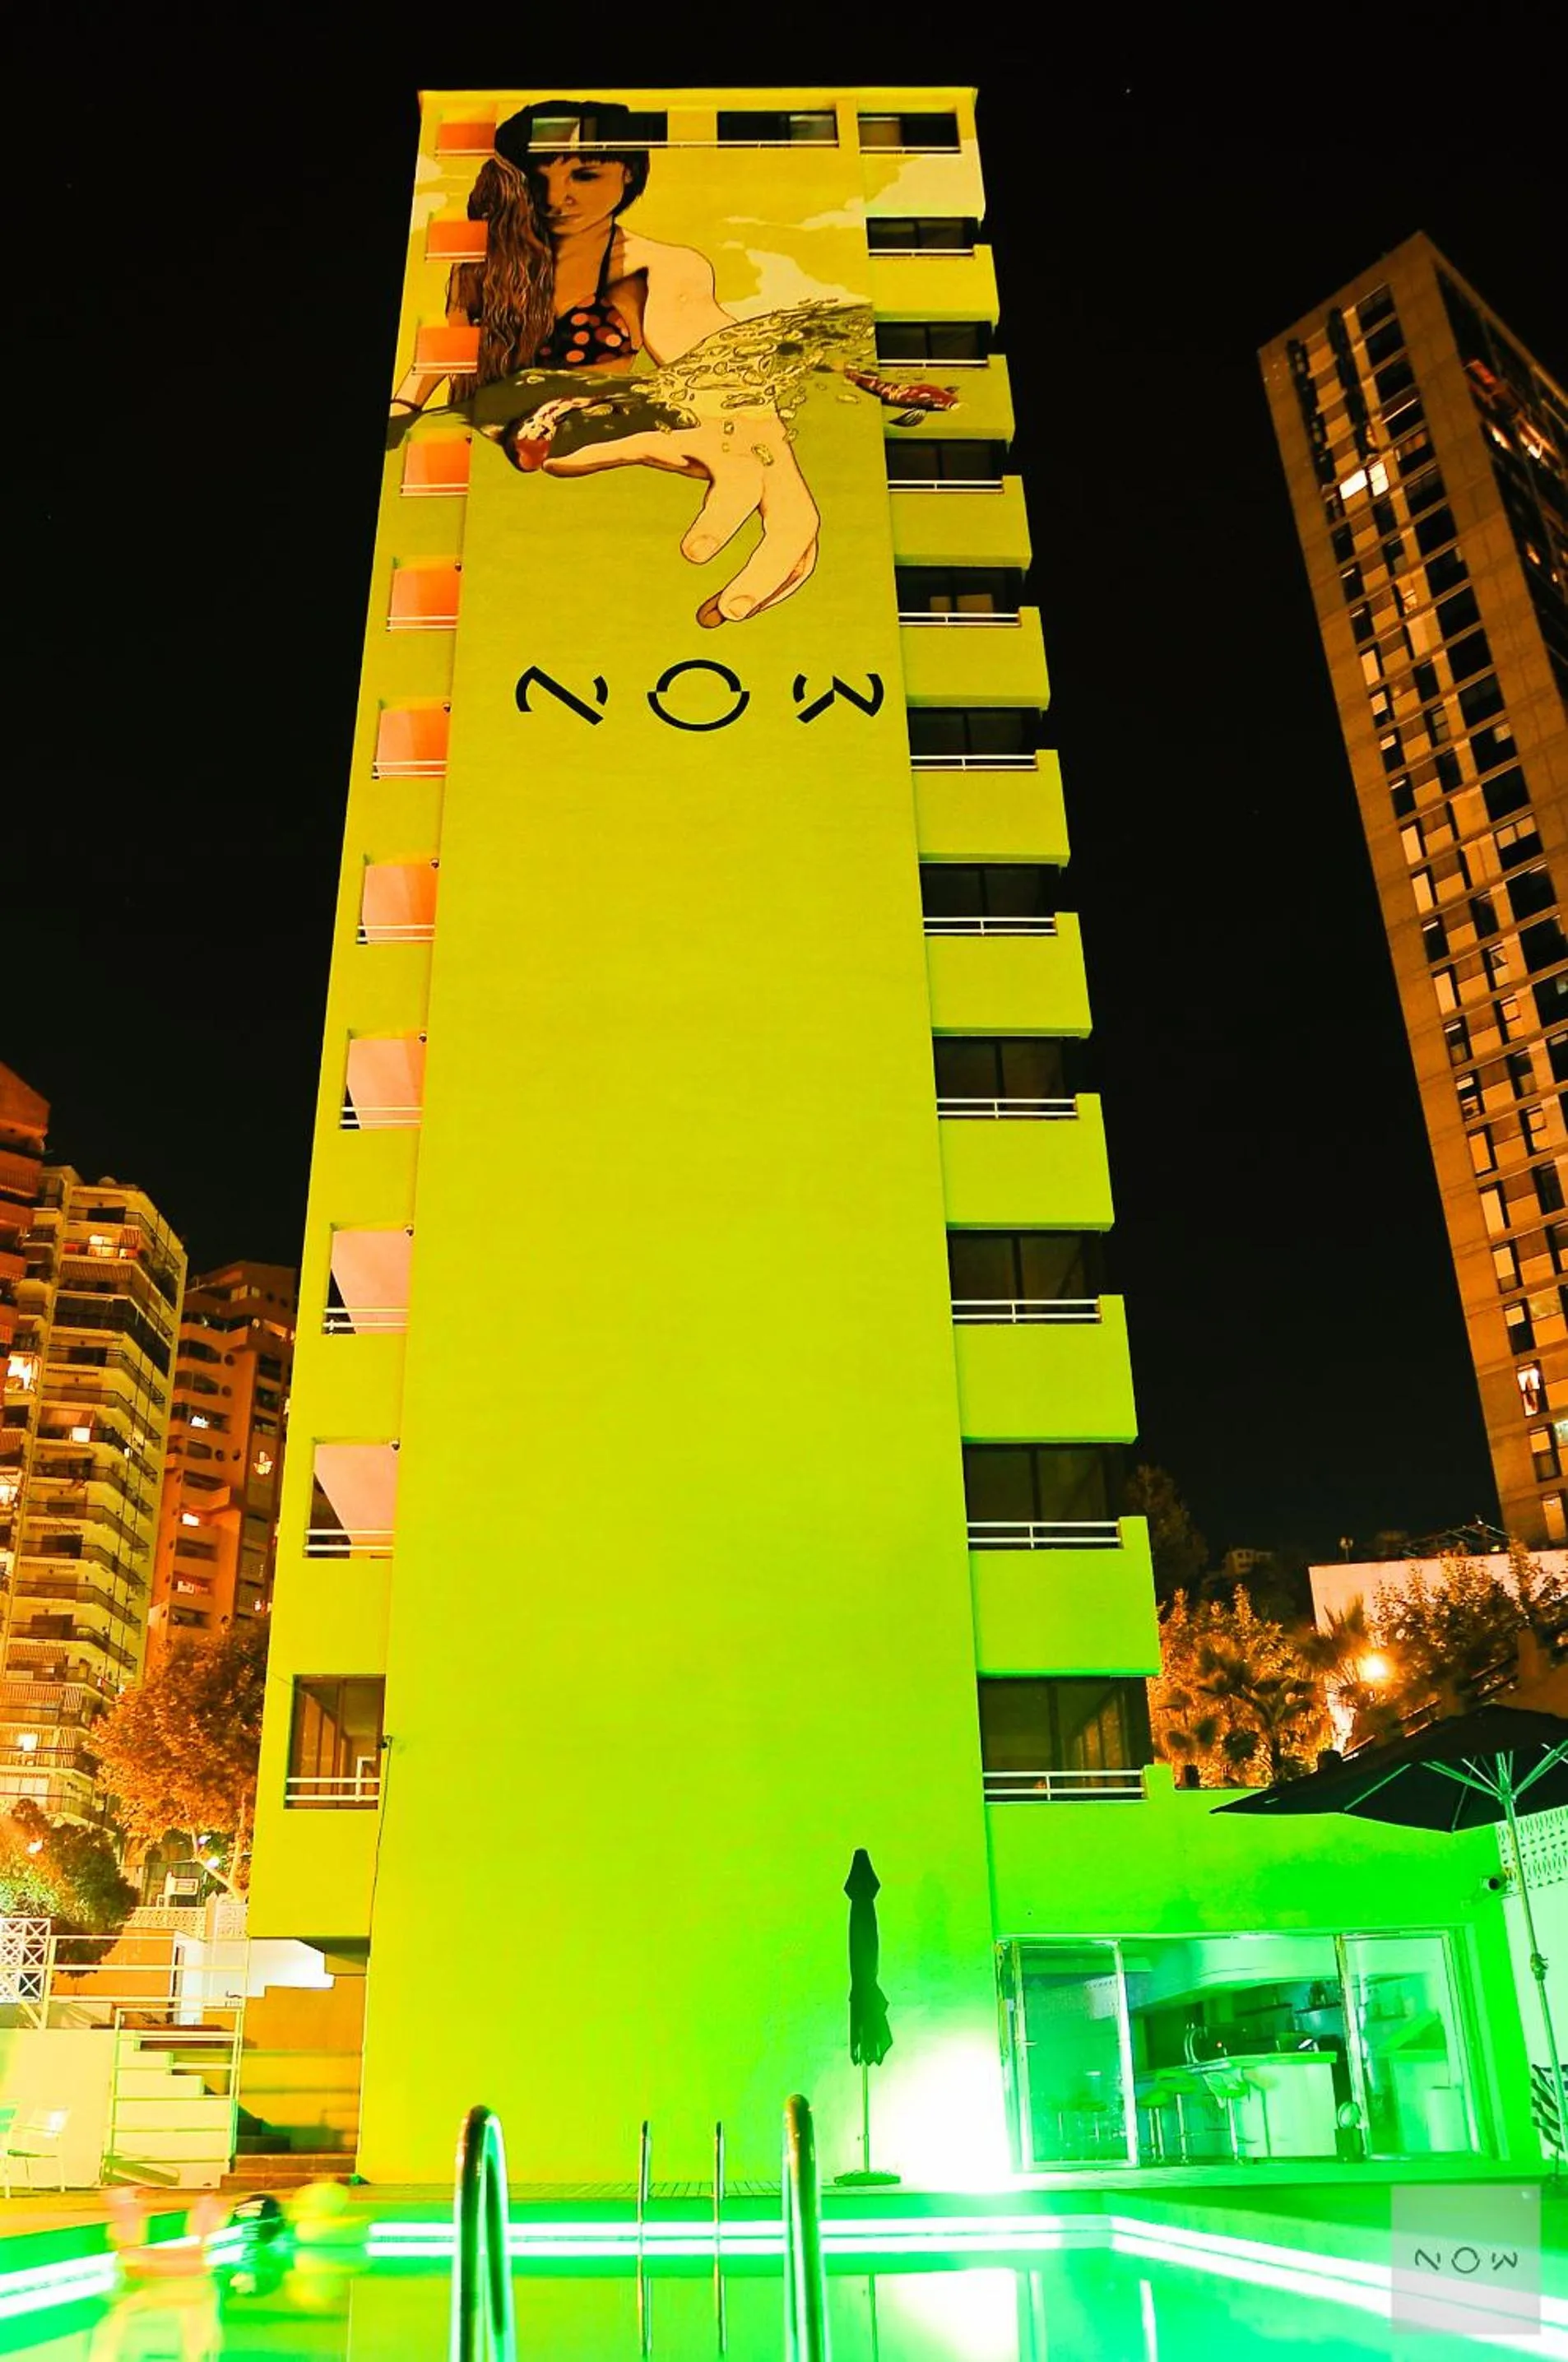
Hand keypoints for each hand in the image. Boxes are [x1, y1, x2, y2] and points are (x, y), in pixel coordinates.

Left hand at [540, 407, 819, 623]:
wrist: (730, 365)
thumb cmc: (680, 396)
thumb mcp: (643, 416)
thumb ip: (600, 443)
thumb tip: (545, 463)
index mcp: (733, 440)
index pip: (737, 486)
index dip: (718, 523)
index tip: (690, 556)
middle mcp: (770, 463)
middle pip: (792, 523)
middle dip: (764, 573)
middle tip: (727, 613)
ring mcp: (788, 483)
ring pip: (801, 545)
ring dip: (769, 588)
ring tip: (719, 617)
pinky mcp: (792, 501)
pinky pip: (800, 555)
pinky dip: (774, 587)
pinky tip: (730, 609)